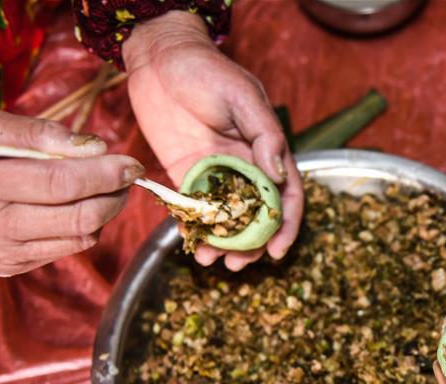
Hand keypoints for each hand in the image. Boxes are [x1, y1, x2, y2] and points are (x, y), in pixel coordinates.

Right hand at [0, 111, 142, 276]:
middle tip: (126, 174)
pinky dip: (84, 227)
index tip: (130, 162)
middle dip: (113, 194)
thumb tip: (93, 147)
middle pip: (79, 216)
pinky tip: (78, 205)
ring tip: (107, 186)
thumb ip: (32, 134)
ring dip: (105, 211)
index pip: (59, 183)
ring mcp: (3, 252)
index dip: (102, 173)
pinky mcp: (10, 265)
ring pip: (80, 237)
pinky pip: (66, 249)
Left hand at [123, 10, 301, 270]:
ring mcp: (216, 173)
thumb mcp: (242, 97)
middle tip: (238, 265)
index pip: (286, 195)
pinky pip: (194, 207)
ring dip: (222, 242)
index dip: (286, 226)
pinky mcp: (187, 173)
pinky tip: (189, 243)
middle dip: (251, 245)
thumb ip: (264, 135)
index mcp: (266, 150)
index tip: (277, 251)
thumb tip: (278, 174)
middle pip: (256, 215)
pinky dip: (194, 228)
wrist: (159, 57)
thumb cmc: (205, 69)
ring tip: (210, 260)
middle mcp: (245, 166)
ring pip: (226, 218)